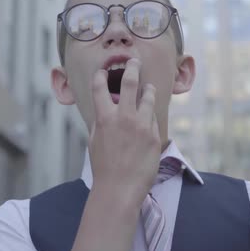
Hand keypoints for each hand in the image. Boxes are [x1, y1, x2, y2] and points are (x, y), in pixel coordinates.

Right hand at [88, 58, 160, 206]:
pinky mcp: (155, 135)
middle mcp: (124, 117)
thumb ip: (101, 122)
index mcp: (105, 117)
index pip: (100, 87)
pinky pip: (154, 119)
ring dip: (147, 89)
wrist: (120, 188)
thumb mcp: (94, 141)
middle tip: (134, 62)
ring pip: (148, 96)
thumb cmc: (104, 168)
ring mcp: (142, 125)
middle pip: (130, 81)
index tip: (102, 72)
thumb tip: (105, 109)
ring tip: (148, 87)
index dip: (100, 76)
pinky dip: (150, 116)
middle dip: (132, 67)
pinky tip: (148, 120)